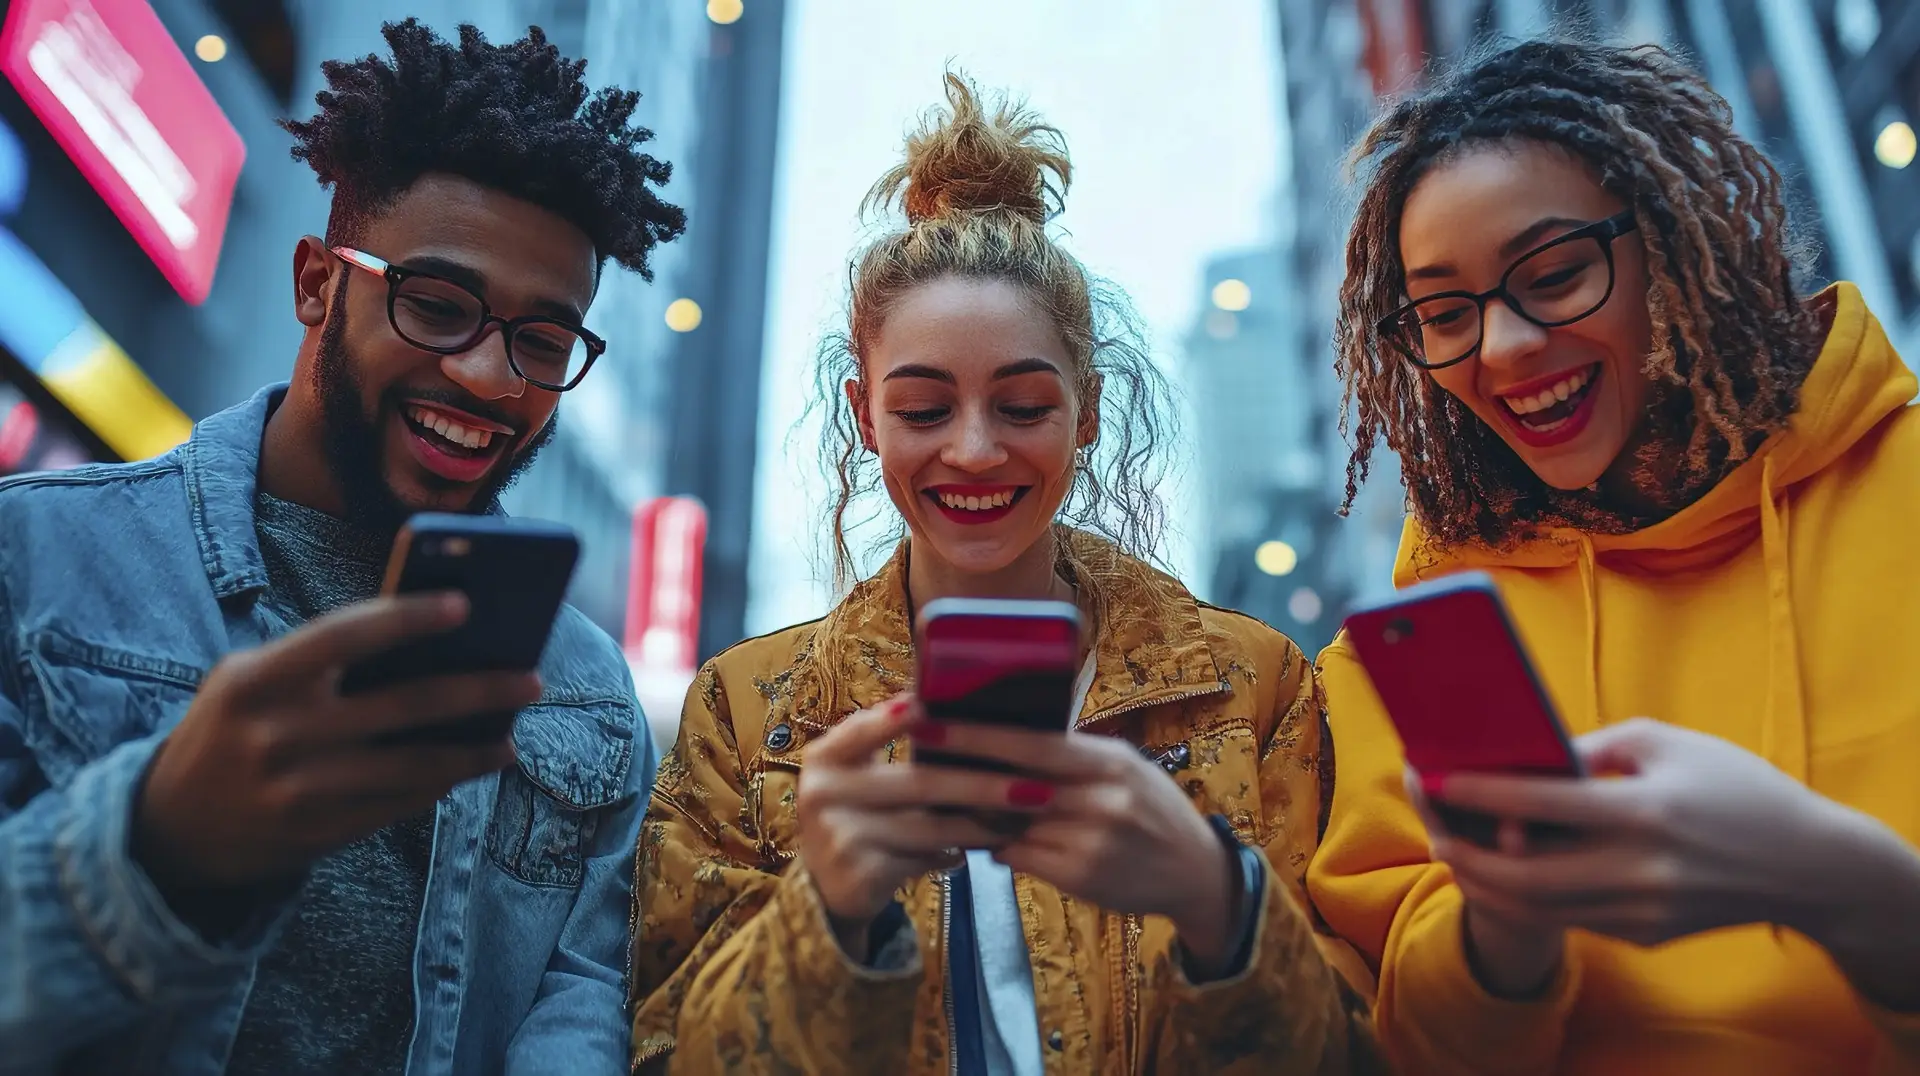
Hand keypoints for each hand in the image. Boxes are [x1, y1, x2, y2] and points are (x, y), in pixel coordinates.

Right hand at [135, 593, 539, 895]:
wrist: (168, 827)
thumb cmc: (232, 729)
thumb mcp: (251, 681)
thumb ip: (322, 662)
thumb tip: (431, 648)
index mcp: (258, 680)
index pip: (345, 634)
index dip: (408, 617)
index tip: (466, 603)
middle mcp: (280, 734)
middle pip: (404, 706)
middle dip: (480, 691)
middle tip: (532, 678)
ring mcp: (301, 790)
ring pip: (414, 767)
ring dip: (473, 752)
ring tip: (510, 736)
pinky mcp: (319, 833)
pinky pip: (398, 805)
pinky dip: (439, 785)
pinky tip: (467, 768)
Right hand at [795, 695, 1054, 958]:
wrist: (826, 886)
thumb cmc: (858, 813)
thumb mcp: (858, 774)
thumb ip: (889, 738)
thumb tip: (956, 701)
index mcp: (825, 757)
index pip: (864, 730)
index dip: (899, 717)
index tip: (937, 704)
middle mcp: (823, 793)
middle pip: (917, 783)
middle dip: (981, 784)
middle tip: (1031, 788)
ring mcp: (840, 837)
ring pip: (930, 827)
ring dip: (981, 825)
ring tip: (1020, 821)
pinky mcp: (860, 874)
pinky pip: (924, 859)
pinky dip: (956, 853)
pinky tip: (981, 848)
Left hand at [910, 722, 1237, 970]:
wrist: (1195, 872)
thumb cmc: (1151, 809)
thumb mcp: (1124, 769)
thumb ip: (1073, 756)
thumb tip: (1006, 737)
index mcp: (1110, 762)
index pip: (1036, 742)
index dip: (982, 733)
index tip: (936, 719)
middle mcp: (1102, 798)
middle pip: (1017, 779)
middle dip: (963, 763)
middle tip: (918, 748)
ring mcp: (1091, 840)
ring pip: (1012, 822)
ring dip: (978, 811)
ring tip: (947, 795)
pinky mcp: (1081, 876)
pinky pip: (1020, 856)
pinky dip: (1001, 846)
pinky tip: (990, 839)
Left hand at [1413, 718, 1866, 951]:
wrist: (1808, 867)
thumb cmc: (1735, 787)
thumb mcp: (1668, 745)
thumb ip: (1593, 749)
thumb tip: (1528, 756)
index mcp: (1644, 811)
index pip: (1539, 801)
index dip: (1476, 789)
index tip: (1433, 773)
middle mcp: (1639, 870)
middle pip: (1522, 874)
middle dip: (1464, 853)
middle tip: (1431, 828)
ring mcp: (1641, 911)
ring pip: (1537, 908)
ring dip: (1486, 883)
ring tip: (1455, 852)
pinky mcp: (1644, 935)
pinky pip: (1570, 917)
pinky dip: (1529, 897)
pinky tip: (1505, 871)